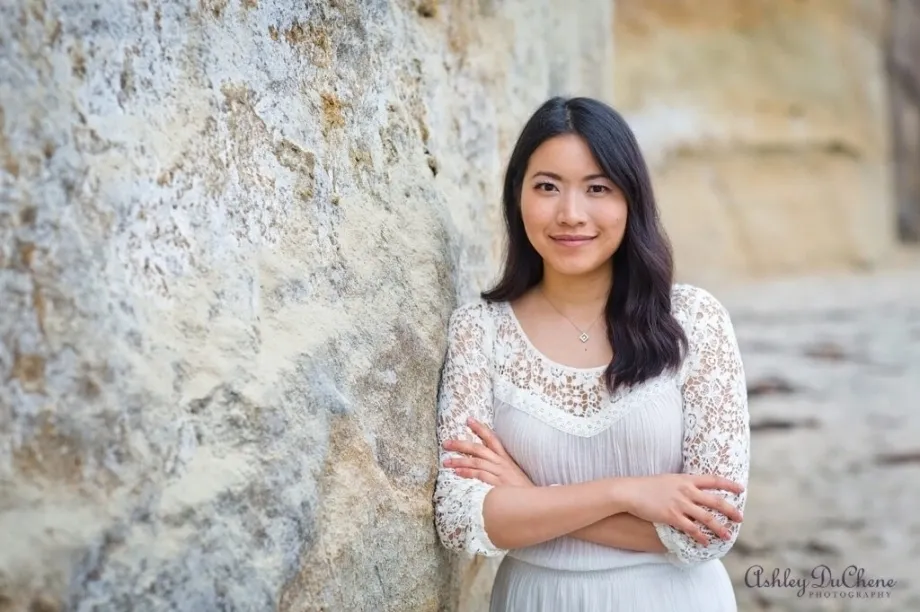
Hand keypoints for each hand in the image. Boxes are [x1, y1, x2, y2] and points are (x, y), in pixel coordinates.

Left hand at [442, 418, 533, 487]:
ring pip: (476, 462)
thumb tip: (482, 463)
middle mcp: (501, 463)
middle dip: (461, 445)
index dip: (480, 428)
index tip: (468, 420)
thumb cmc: (521, 490)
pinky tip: (457, 473)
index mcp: (505, 458)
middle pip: (478, 449)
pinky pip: (480, 476)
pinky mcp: (498, 485)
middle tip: (446, 443)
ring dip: (459, 461)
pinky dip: (468, 474)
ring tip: (446, 461)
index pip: (492, 438)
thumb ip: (499, 466)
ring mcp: (499, 473)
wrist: (535, 502)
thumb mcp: (513, 473)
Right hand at [620, 474, 744, 545]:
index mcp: (686, 479)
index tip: (741, 489)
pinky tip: (705, 542)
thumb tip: (692, 491)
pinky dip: (700, 536)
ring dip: (719, 528)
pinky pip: (691, 528)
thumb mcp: (668, 479)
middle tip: (740, 518)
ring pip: (707, 517)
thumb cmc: (646, 485)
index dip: (729, 485)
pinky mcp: (672, 516)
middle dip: (730, 510)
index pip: (714, 480)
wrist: (630, 491)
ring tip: (727, 535)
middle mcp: (686, 491)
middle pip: (715, 501)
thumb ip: (682, 484)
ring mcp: (680, 504)